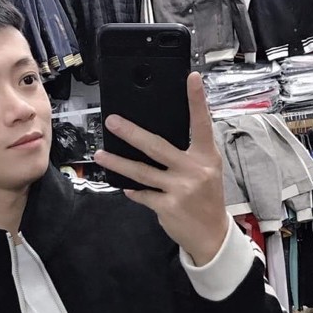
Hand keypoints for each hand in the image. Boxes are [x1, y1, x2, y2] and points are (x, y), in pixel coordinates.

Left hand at [95, 71, 227, 265]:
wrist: (211, 235)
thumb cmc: (206, 199)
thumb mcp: (207, 172)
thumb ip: (188, 155)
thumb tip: (154, 140)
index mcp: (207, 157)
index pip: (202, 124)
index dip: (197, 100)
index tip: (191, 78)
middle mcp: (194, 170)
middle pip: (157, 146)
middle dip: (131, 133)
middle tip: (112, 121)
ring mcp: (180, 189)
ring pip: (141, 172)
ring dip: (118, 163)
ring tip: (100, 155)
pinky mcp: (167, 206)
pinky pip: (142, 194)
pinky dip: (133, 190)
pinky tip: (124, 187)